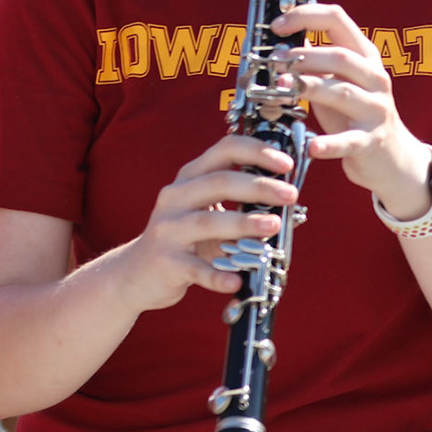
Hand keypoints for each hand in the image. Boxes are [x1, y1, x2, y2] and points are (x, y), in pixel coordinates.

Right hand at [117, 133, 299, 310]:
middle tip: (291, 194)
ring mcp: (167, 230)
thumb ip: (246, 205)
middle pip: (219, 182)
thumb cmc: (186, 238)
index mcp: (190, 178)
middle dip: (259, 186)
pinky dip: (217, 275)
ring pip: (207, 222)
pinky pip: (195, 268)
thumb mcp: (211, 214)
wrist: (136, 274)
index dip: (257, 152)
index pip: (225, 150)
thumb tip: (294, 205)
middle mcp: (175, 198)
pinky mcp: (165, 262)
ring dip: (244, 223)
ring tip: (274, 225)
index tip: (287, 164)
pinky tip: (237, 280)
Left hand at [268, 3, 431, 218]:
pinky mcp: (371, 140)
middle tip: (274, 62)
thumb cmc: (355, 113)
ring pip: (343, 92)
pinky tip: (313, 146)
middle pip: (341, 57)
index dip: (305, 16)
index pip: (337, 19)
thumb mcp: (340, 81)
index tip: (276, 26)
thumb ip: (316, 62)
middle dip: (303, 56)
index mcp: (365, 56)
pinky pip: (349, 140)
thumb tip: (279, 42)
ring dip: (309, 87)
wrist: (390, 155)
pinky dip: (330, 143)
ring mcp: (376, 109)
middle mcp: (375, 78)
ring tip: (281, 88)